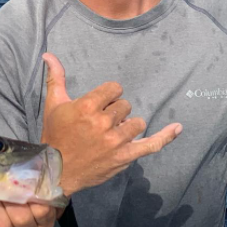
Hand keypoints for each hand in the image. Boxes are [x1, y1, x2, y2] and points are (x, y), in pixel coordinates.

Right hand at [41, 53, 181, 195]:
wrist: (56, 171)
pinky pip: (152, 144)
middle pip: (125, 105)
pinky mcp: (125, 157)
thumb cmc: (54, 135)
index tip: (100, 104)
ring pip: (137, 122)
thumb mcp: (53, 105)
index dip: (108, 95)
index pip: (114, 89)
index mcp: (87, 107)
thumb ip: (56, 78)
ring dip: (127, 126)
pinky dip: (166, 136)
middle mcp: (103, 123)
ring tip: (111, 134)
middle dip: (114, 112)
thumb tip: (49, 55)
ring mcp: (116, 141)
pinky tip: (177, 128)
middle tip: (99, 124)